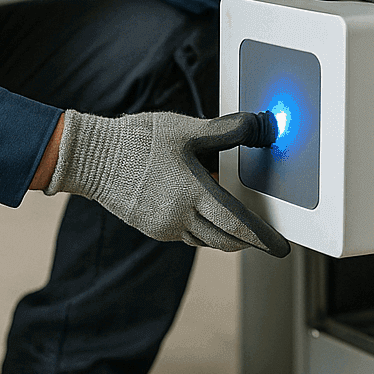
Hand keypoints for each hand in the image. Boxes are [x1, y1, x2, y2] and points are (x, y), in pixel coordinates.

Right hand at [44, 109, 290, 256]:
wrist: (92, 156)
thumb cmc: (137, 139)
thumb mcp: (185, 129)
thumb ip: (225, 130)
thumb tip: (259, 125)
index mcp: (192, 194)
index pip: (239, 225)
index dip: (264, 238)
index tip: (280, 248)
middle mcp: (180, 217)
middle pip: (226, 239)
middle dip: (248, 240)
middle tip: (263, 236)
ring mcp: (164, 226)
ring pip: (206, 240)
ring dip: (224, 234)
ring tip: (235, 220)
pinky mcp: (152, 228)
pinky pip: (187, 236)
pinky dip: (202, 229)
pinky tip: (201, 211)